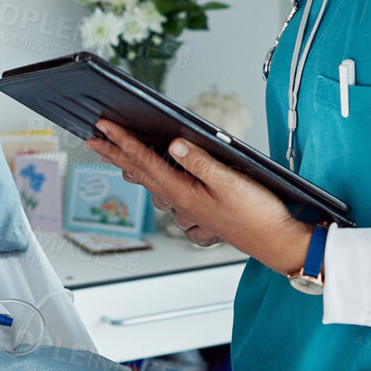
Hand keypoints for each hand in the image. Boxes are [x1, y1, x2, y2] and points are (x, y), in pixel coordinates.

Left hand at [86, 119, 310, 274]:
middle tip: (93, 140)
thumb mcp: (230, 182)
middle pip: (139, 172)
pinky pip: (169, 195)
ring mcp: (189, 209)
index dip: (121, 142)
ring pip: (152, 184)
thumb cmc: (258, 216)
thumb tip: (174, 144)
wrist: (277, 243)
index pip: (144, 161)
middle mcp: (181, 203)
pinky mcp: (201, 212)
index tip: (102, 127)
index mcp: (183, 193)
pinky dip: (155, 182)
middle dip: (115, 154)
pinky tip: (156, 180)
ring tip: (116, 156)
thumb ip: (200, 163)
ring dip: (131, 167)